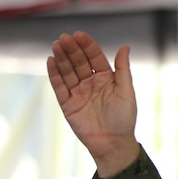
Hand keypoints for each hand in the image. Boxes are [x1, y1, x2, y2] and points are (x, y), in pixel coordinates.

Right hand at [47, 31, 140, 177]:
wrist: (113, 143)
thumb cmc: (124, 118)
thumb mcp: (126, 92)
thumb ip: (123, 69)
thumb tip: (125, 46)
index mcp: (107, 79)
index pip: (95, 58)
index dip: (87, 46)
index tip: (79, 35)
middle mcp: (91, 83)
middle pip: (79, 62)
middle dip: (72, 50)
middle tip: (65, 38)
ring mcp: (78, 93)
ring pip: (68, 72)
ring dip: (62, 58)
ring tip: (56, 45)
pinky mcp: (67, 104)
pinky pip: (59, 87)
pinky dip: (54, 74)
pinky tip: (50, 61)